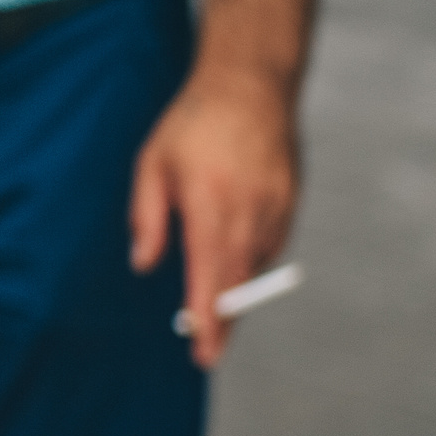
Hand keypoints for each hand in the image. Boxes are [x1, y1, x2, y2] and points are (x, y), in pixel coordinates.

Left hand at [131, 64, 300, 367]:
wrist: (252, 84)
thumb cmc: (194, 121)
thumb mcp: (153, 164)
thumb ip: (147, 218)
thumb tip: (144, 265)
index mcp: (211, 204)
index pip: (211, 277)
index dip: (208, 320)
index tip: (203, 352)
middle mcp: (249, 213)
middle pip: (239, 285)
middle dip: (225, 322)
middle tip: (209, 349)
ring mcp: (276, 209)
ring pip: (256, 267)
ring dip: (237, 287)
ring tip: (217, 295)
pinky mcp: (291, 203)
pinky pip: (270, 245)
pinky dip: (252, 257)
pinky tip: (235, 245)